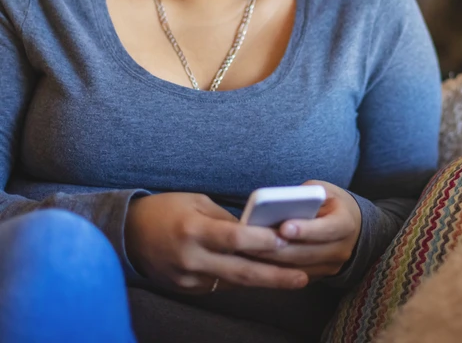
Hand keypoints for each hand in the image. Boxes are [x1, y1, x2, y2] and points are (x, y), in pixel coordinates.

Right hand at [125, 193, 308, 293]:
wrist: (128, 234)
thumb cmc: (167, 210)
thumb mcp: (197, 203)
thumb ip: (227, 219)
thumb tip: (258, 230)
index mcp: (193, 230)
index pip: (234, 238)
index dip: (262, 241)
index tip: (286, 240)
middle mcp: (191, 258)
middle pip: (240, 271)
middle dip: (275, 276)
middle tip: (302, 278)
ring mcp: (187, 278)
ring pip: (234, 283)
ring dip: (264, 282)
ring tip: (293, 280)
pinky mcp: (186, 289)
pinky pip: (220, 286)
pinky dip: (243, 282)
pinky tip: (264, 279)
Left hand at [245, 181, 361, 278]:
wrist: (351, 226)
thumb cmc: (331, 203)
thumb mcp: (324, 191)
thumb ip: (305, 196)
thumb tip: (278, 204)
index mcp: (346, 223)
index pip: (327, 229)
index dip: (305, 229)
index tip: (283, 227)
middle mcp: (341, 249)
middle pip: (307, 253)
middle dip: (278, 248)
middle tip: (253, 241)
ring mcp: (331, 267)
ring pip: (297, 268)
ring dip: (272, 261)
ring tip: (248, 251)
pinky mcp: (319, 276)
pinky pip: (294, 276)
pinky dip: (274, 270)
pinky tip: (255, 261)